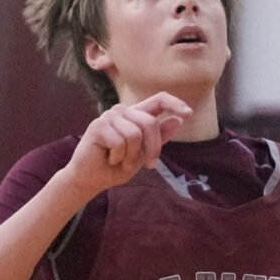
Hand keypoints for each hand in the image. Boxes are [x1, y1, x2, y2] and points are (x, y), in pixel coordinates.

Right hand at [67, 92, 190, 199]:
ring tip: (120, 161)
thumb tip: (178, 120)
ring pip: (134, 135)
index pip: (159, 99)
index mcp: (137, 114)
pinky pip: (120, 142)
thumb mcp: (144, 154)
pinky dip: (118, 157)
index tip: (189, 114)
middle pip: (150, 123)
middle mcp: (123, 111)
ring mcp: (109, 116)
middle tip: (149, 165)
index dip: (175, 104)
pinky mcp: (98, 125)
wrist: (90, 179)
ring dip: (131, 157)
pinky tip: (108, 158)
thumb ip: (159, 137)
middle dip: (153, 148)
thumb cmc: (117, 166)